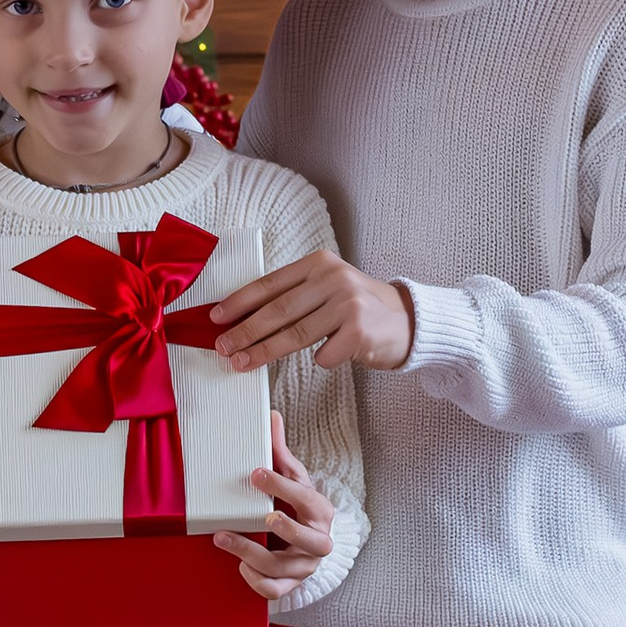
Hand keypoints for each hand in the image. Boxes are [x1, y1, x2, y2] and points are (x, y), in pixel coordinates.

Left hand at [212, 248, 414, 371]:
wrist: (409, 321)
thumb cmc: (359, 308)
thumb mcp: (328, 287)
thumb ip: (294, 296)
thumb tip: (243, 319)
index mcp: (319, 263)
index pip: (270, 283)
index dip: (239, 301)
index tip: (216, 318)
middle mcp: (333, 279)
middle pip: (277, 310)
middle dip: (244, 331)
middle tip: (222, 347)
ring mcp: (347, 304)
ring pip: (294, 335)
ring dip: (263, 352)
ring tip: (241, 363)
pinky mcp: (359, 331)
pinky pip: (324, 356)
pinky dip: (321, 361)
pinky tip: (328, 358)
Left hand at [214, 416, 336, 598]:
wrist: (309, 543)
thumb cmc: (298, 507)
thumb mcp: (293, 479)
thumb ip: (280, 452)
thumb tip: (270, 416)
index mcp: (320, 511)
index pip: (307, 498)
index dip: (282, 486)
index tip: (256, 473)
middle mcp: (318, 541)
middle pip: (309, 540)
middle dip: (286, 529)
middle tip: (262, 517)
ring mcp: (304, 566)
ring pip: (283, 567)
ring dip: (251, 553)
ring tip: (222, 537)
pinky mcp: (290, 585)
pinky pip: (273, 590)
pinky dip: (255, 580)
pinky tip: (240, 565)